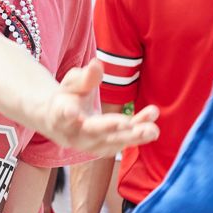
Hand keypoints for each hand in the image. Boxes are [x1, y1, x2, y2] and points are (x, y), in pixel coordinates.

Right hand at [37, 60, 160, 156]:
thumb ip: (84, 78)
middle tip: (128, 124)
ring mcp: (91, 145)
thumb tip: (96, 64)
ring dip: (133, 136)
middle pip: (93, 133)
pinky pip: (124, 140)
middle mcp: (75, 135)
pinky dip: (139, 133)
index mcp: (60, 117)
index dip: (67, 114)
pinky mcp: (106, 148)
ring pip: (113, 142)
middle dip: (111, 128)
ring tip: (152, 130)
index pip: (63, 116)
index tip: (72, 112)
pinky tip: (152, 120)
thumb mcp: (71, 85)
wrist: (64, 124)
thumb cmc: (68, 98)